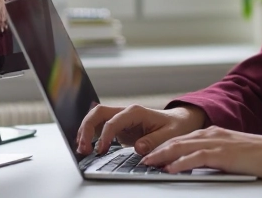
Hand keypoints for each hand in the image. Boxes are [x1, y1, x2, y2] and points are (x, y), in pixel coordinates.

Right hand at [76, 104, 206, 156]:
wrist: (179, 121)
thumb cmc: (175, 126)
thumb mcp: (170, 134)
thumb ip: (154, 141)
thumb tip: (138, 148)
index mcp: (136, 112)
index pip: (113, 121)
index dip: (105, 136)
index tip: (101, 151)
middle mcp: (125, 112)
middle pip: (98, 113)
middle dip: (87, 129)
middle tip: (84, 148)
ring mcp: (121, 118)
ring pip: (96, 118)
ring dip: (86, 131)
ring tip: (81, 149)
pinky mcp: (119, 126)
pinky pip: (100, 127)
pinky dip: (91, 135)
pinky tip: (87, 147)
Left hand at [141, 127, 261, 179]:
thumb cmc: (256, 155)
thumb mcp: (229, 153)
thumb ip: (211, 156)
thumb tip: (193, 165)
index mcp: (212, 133)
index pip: (181, 138)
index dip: (163, 146)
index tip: (150, 154)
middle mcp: (211, 134)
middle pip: (176, 140)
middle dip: (157, 149)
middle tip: (142, 158)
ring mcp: (216, 143)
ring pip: (182, 147)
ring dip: (163, 155)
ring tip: (149, 163)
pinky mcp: (222, 154)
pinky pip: (196, 158)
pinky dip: (181, 163)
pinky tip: (171, 168)